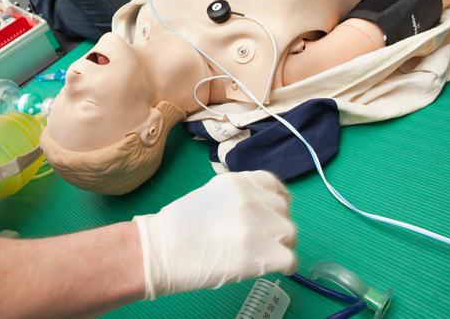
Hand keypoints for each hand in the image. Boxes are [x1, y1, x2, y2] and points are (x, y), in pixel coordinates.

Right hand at [133, 171, 296, 299]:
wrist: (159, 251)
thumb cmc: (176, 227)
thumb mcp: (210, 196)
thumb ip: (238, 197)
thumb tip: (260, 211)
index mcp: (237, 181)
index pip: (274, 185)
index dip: (275, 203)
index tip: (271, 216)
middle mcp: (250, 197)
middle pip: (284, 211)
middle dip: (277, 226)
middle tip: (263, 241)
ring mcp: (256, 224)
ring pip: (290, 234)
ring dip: (281, 246)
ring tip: (265, 256)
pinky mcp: (260, 252)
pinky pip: (290, 259)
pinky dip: (285, 267)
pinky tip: (274, 270)